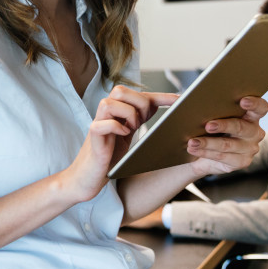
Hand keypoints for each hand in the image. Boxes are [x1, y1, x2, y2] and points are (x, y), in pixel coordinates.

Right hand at [66, 87, 177, 201]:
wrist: (88, 178)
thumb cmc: (108, 157)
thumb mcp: (127, 135)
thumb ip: (138, 119)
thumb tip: (160, 108)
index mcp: (117, 112)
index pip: (139, 95)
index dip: (160, 95)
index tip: (179, 99)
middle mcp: (106, 115)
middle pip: (120, 90)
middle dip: (139, 102)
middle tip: (145, 120)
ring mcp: (97, 125)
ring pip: (108, 102)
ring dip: (126, 113)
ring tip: (132, 128)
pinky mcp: (92, 139)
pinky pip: (100, 125)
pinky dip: (115, 127)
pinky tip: (123, 134)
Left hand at [187, 96, 267, 175]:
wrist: (202, 151)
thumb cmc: (207, 127)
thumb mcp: (209, 114)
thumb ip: (209, 106)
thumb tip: (188, 98)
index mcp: (251, 115)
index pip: (261, 107)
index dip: (254, 103)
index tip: (242, 100)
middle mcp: (254, 131)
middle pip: (242, 127)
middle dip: (224, 125)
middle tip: (207, 125)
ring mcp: (249, 148)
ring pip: (228, 144)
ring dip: (208, 143)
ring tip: (191, 141)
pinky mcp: (241, 162)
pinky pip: (222, 157)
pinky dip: (206, 153)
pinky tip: (194, 150)